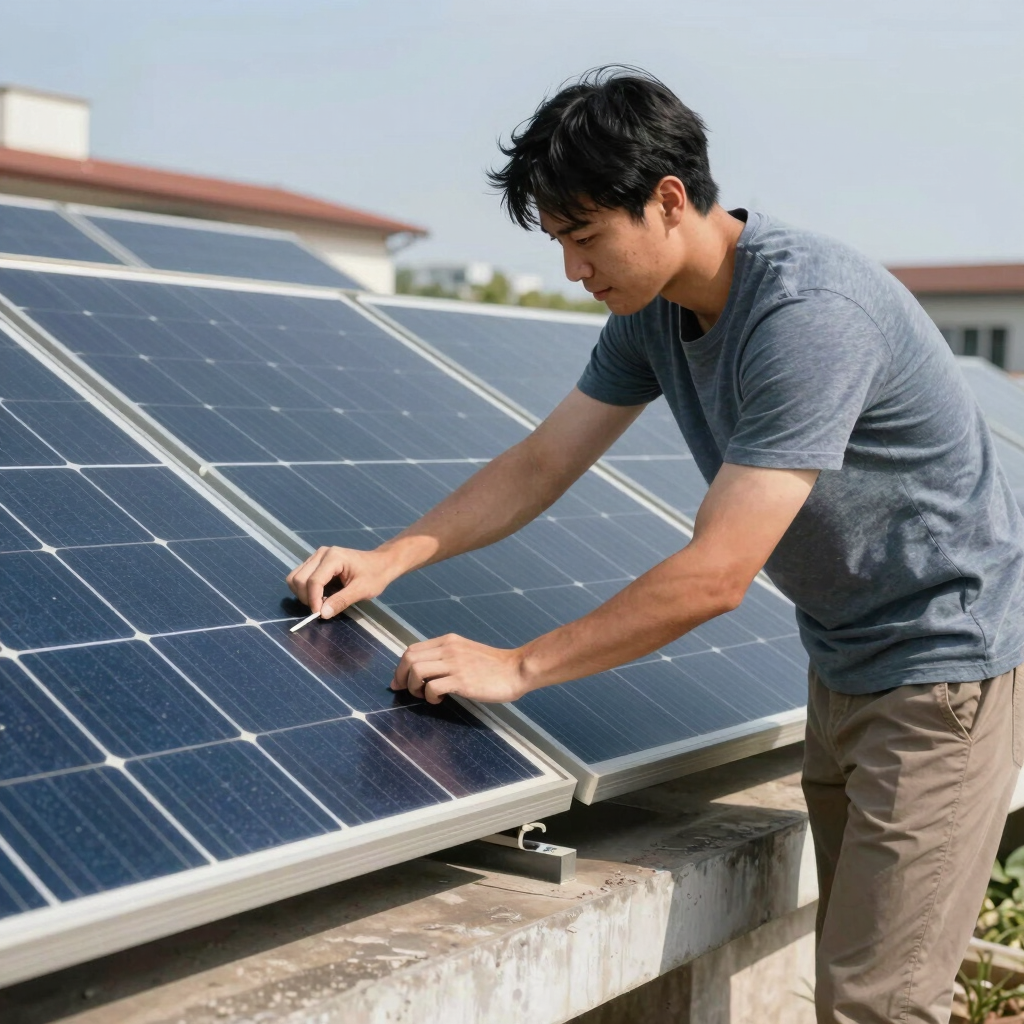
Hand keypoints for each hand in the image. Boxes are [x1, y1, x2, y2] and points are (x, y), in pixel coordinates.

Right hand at [286, 546, 396, 618]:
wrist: (381, 563)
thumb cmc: (375, 575)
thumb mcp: (362, 590)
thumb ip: (341, 601)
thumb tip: (322, 614)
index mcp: (334, 558)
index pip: (313, 581)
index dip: (314, 600)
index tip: (319, 614)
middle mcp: (321, 554)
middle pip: (299, 579)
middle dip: (306, 598)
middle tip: (322, 608)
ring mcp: (317, 557)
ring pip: (295, 578)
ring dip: (303, 594)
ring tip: (322, 601)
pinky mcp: (315, 562)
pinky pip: (301, 577)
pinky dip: (306, 590)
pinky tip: (321, 595)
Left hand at [391, 634, 533, 704]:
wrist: (517, 669)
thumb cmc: (494, 665)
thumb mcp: (466, 651)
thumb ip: (447, 656)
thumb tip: (424, 671)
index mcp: (448, 641)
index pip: (412, 650)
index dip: (400, 668)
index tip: (399, 682)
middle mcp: (448, 649)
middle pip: (409, 659)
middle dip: (401, 678)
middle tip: (406, 691)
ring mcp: (455, 664)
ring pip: (416, 671)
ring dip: (414, 687)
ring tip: (425, 695)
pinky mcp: (462, 680)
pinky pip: (432, 687)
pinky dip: (430, 697)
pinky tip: (440, 700)